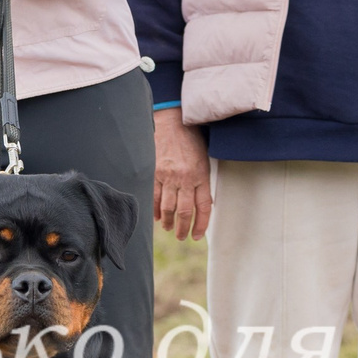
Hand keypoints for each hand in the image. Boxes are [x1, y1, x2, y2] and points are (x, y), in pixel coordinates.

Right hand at [154, 109, 212, 240]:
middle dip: (183, 228)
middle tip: (182, 236)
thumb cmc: (191, 138)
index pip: (204, 207)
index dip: (201, 224)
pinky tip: (156, 217)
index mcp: (201, 175)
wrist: (172, 120)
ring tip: (169, 228)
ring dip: (168, 222)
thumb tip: (203, 202)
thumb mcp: (204, 158)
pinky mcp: (154, 173)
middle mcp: (185, 178)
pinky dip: (155, 210)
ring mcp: (168, 176)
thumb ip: (202, 180)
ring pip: (168, 207)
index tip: (196, 236)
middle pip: (185, 212)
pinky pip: (153, 197)